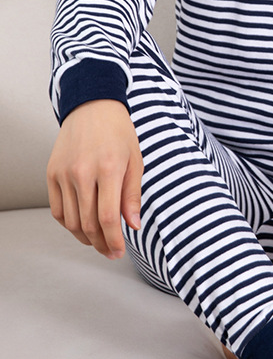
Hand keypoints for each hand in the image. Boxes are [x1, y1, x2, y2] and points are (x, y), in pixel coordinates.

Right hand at [46, 99, 142, 258]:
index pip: (107, 217)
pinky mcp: (51, 174)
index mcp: (109, 168)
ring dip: (85, 237)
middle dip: (101, 243)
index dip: (113, 239)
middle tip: (111, 251)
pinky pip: (58, 210)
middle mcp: (83, 172)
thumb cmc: (119, 133)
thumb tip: (133, 225)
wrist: (92, 107)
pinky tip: (82, 227)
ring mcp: (64, 174)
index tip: (119, 250)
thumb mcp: (136, 160)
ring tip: (99, 241)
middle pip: (88, 223)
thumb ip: (132, 195)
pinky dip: (69, 224)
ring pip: (71, 221)